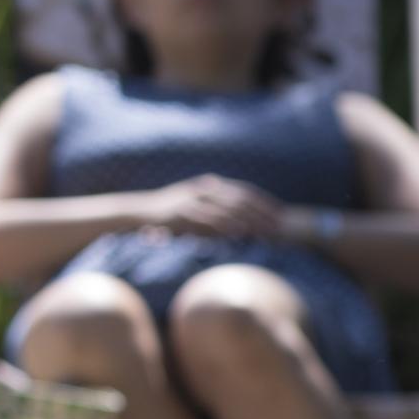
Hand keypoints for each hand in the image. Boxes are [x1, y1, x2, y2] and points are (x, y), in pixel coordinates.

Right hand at [137, 174, 288, 240]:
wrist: (138, 211)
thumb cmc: (169, 214)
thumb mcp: (196, 210)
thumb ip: (215, 214)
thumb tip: (236, 226)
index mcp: (209, 186)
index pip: (243, 191)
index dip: (263, 202)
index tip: (280, 213)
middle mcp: (203, 189)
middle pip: (240, 198)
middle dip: (261, 212)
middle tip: (279, 225)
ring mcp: (193, 199)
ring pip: (227, 208)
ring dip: (248, 220)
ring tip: (264, 231)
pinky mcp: (184, 211)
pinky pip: (209, 217)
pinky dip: (226, 225)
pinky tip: (238, 233)